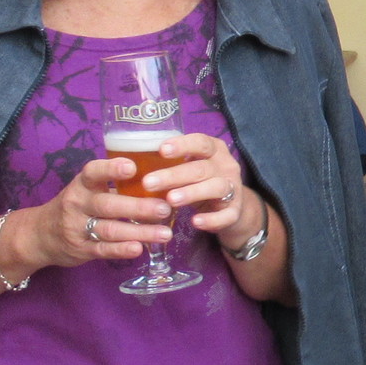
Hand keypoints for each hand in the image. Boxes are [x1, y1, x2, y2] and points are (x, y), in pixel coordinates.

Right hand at [28, 157, 164, 266]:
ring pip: (110, 229)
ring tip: (164, 234)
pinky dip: (121, 250)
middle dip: (138, 207)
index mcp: (82, 184)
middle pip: (108, 204)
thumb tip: (160, 181)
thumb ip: (116, 186)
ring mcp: (77, 228)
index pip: (94, 172)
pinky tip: (140, 249)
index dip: (111, 169)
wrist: (40, 234)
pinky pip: (103, 249)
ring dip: (139, 232)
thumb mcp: (88, 189)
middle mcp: (78, 203)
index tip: (132, 168)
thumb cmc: (77, 206)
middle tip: (165, 208)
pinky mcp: (81, 249)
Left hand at [128, 131, 262, 249]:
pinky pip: (226, 215)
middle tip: (149, 182)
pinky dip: (211, 219)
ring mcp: (233, 188)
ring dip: (192, 193)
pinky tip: (195, 222)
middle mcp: (226, 166)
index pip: (200, 142)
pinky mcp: (235, 211)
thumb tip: (129, 165)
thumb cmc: (200, 181)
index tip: (161, 150)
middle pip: (201, 167)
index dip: (182, 145)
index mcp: (214, 150)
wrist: (231, 207)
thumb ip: (170, 164)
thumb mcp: (189, 167)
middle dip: (174, 175)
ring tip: (170, 200)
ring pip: (216, 187)